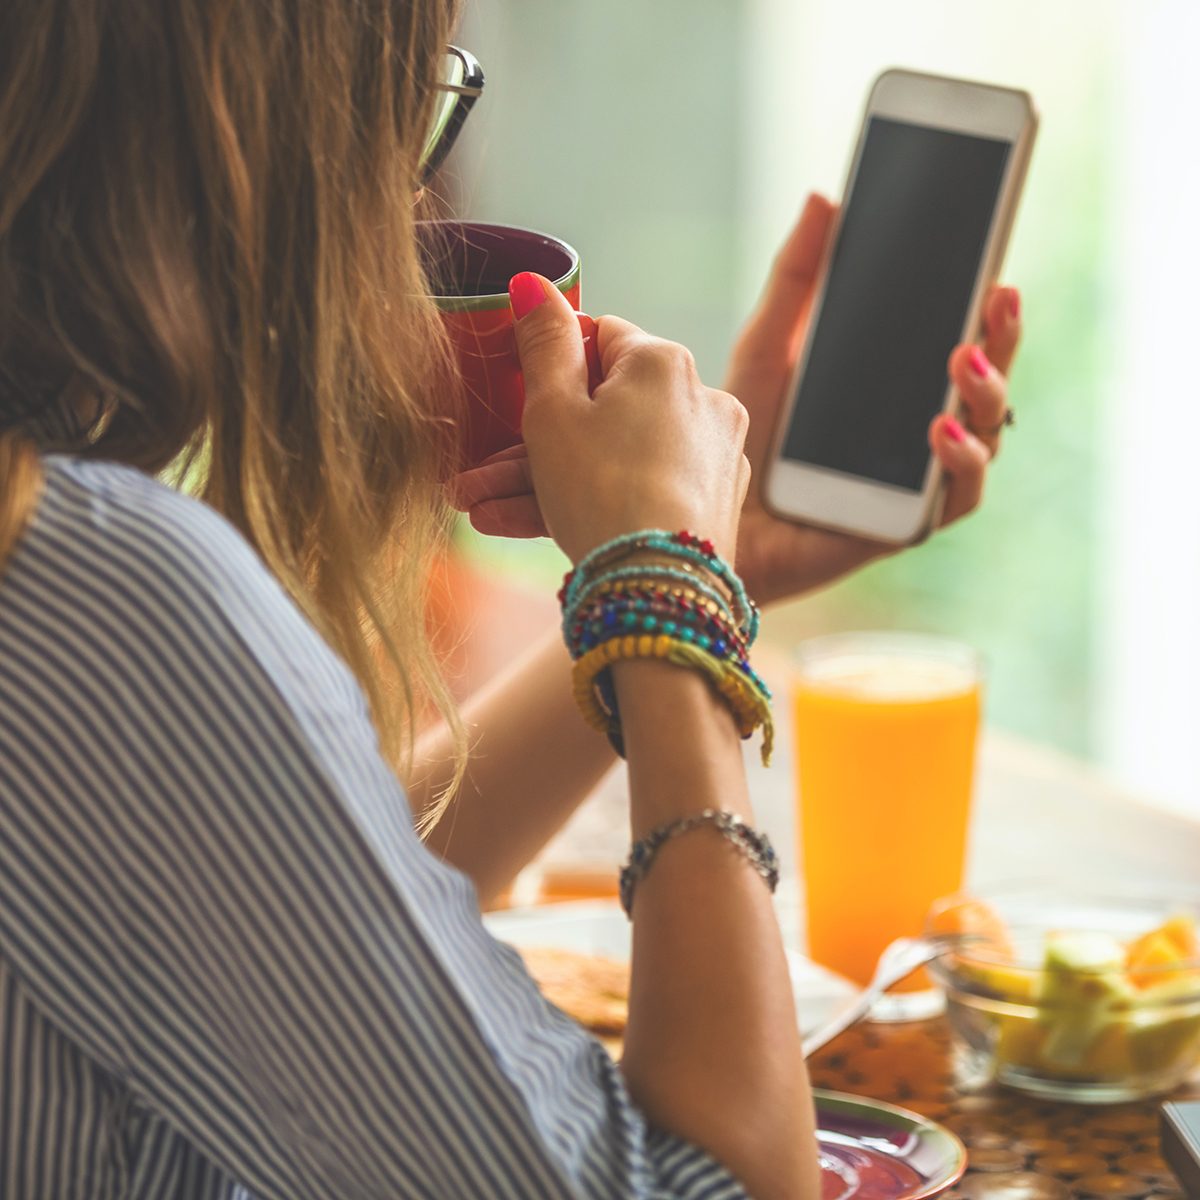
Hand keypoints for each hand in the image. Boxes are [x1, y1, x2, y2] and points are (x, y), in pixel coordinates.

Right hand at [496, 272, 749, 563]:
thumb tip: (534, 282)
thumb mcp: (553, 410)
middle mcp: (701, 399)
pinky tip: (527, 528)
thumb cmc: (601, 490)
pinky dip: (590, 503)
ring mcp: (711, 456)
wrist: (659, 589)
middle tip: (474, 476)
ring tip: (480, 511)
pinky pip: (638, 490)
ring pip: (613, 456)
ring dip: (542, 481)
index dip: (551, 368)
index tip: (515, 403)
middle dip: (529, 443)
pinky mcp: (712, 505)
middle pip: (602, 409)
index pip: (599, 340)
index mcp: (664, 361)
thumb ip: (543, 343)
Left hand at [730, 193, 1022, 604]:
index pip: (959, 337)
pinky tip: (939, 430)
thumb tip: (826, 196)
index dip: (985, 304)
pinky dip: (958, 462)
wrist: (701, 524)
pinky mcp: (904, 526)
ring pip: (985, 436)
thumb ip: (797, 280)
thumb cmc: (740, 440)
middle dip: (1001, 337)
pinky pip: (954, 498)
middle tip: (997, 295)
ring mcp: (916, 479)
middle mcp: (917, 429)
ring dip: (986, 393)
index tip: (994, 260)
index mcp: (894, 386)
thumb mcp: (765, 348)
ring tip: (963, 358)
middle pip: (985, 381)